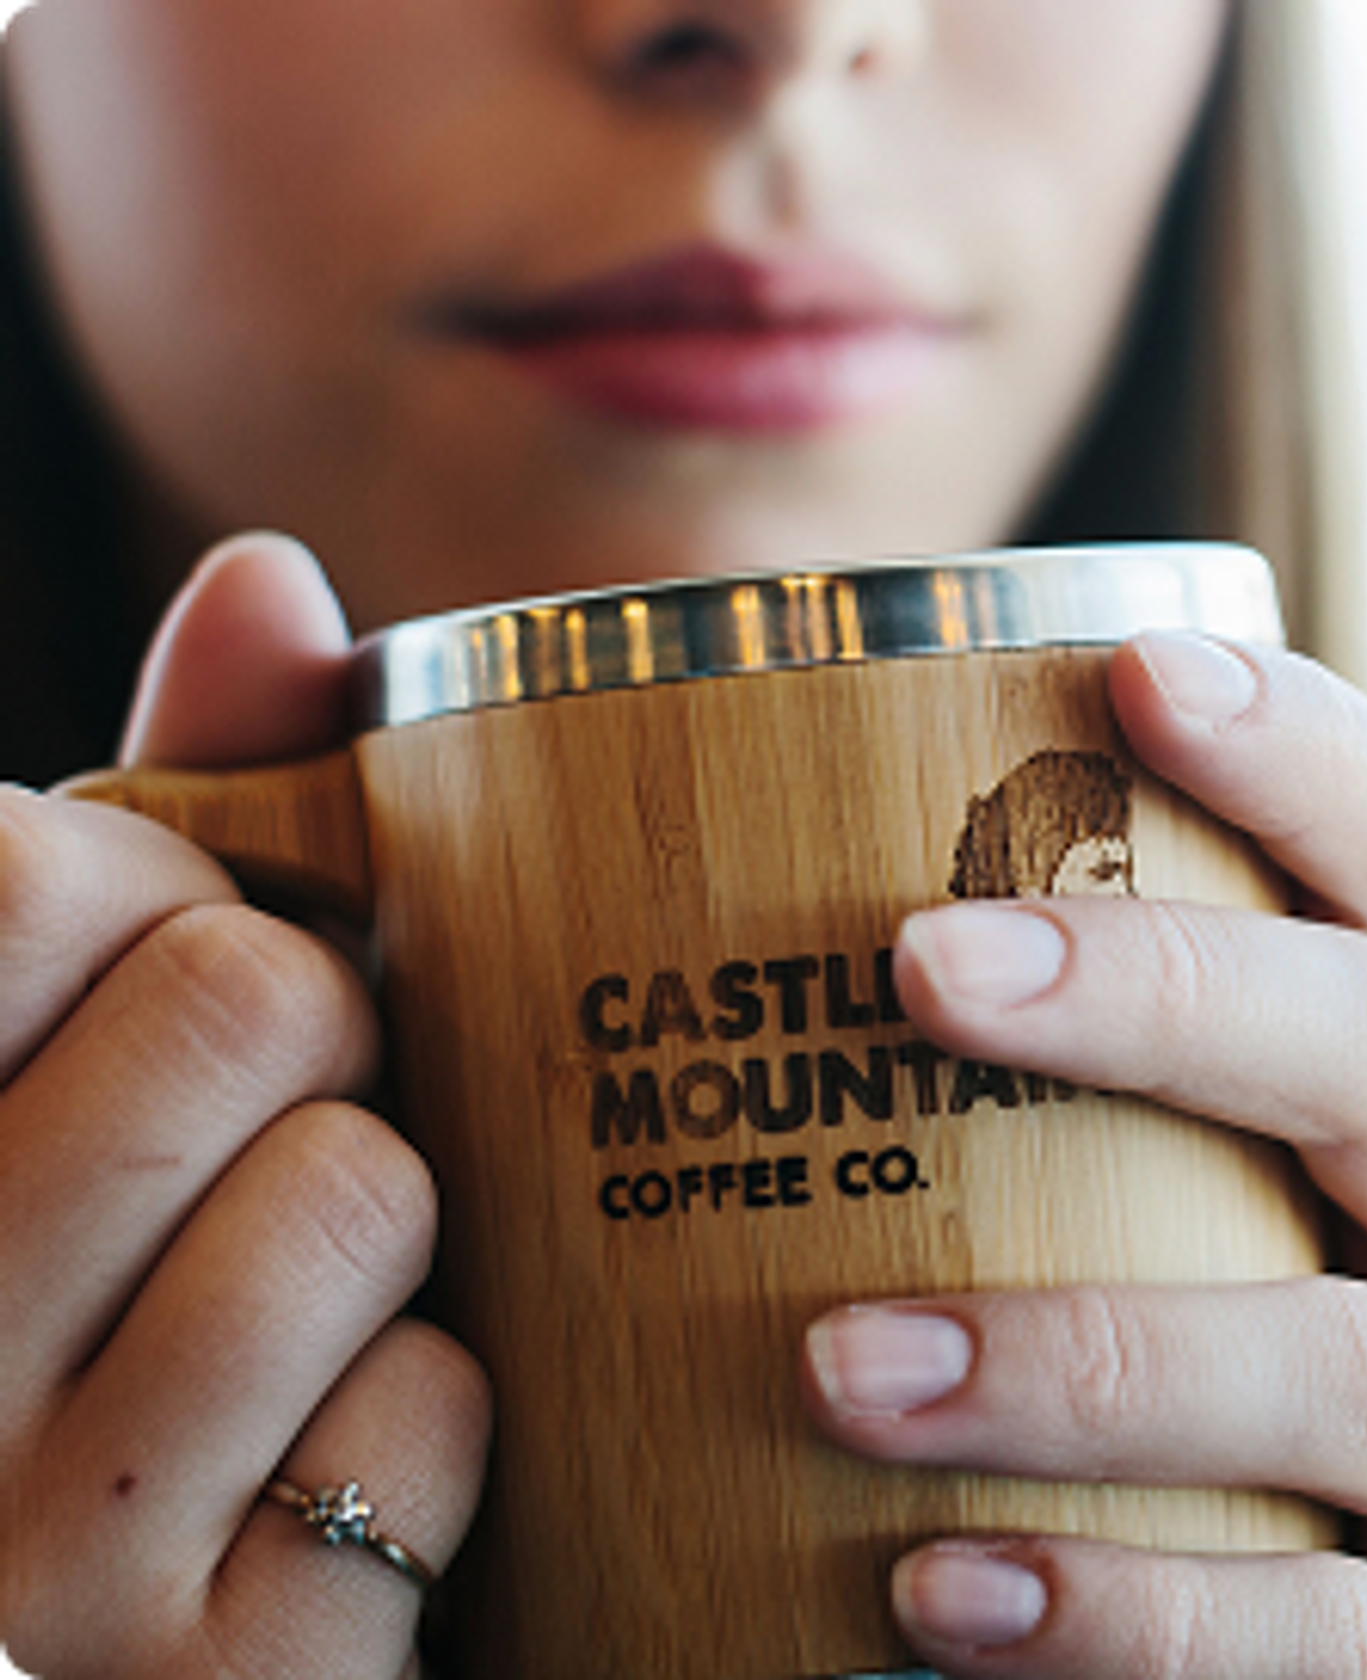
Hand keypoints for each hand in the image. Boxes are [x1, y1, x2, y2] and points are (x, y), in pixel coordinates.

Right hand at [0, 537, 488, 1678]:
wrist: (138, 1668)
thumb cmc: (134, 1312)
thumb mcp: (87, 1080)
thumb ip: (160, 836)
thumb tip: (271, 572)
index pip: (23, 862)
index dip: (167, 872)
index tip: (183, 947)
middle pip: (245, 996)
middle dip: (328, 1029)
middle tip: (304, 1112)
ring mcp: (18, 1567)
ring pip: (358, 1190)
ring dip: (397, 1231)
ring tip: (317, 1304)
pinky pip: (431, 1411)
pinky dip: (440, 1420)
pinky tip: (339, 1484)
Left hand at [804, 631, 1366, 1675]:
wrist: (1314, 1651)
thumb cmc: (1156, 1371)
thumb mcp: (1122, 1204)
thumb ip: (990, 1093)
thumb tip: (580, 929)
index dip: (1311, 752)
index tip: (1132, 668)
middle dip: (1165, 992)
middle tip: (916, 963)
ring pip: (1358, 1368)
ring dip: (1089, 1357)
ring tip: (843, 1369)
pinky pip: (1347, 1647)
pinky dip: (1142, 1617)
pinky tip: (947, 1592)